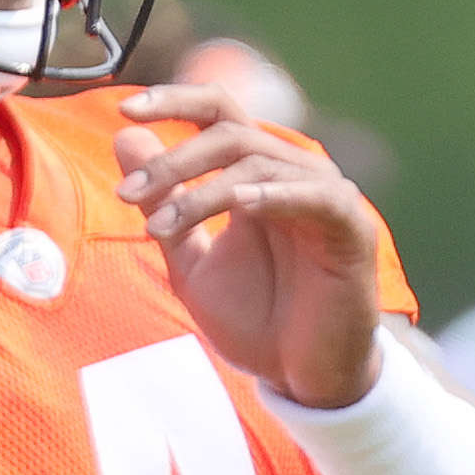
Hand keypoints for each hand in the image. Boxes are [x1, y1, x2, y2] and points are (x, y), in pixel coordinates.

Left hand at [114, 84, 380, 408]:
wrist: (301, 375)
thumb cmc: (254, 316)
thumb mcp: (189, 259)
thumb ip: (162, 201)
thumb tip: (126, 136)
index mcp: (254, 170)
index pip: (217, 111)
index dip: (174, 100)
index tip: (123, 108)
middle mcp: (291, 171)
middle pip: (228, 133)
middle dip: (171, 162)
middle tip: (125, 195)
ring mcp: (324, 195)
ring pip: (257, 163)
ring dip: (200, 193)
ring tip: (158, 229)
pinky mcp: (351, 228)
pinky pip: (314, 196)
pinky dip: (274, 194)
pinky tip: (239, 205)